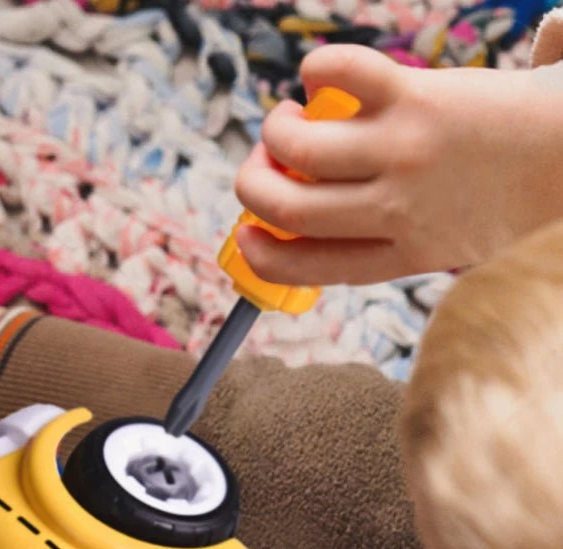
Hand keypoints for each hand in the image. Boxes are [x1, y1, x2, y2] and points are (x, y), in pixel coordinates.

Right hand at [234, 46, 562, 285]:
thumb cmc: (516, 195)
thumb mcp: (451, 244)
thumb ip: (386, 242)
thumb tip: (305, 226)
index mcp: (401, 253)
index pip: (306, 264)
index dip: (261, 253)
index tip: (248, 233)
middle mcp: (395, 210)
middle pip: (288, 209)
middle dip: (251, 186)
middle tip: (261, 164)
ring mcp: (404, 152)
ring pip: (299, 149)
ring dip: (274, 131)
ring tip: (288, 119)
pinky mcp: (417, 97)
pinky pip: (342, 75)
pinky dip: (316, 69)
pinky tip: (317, 75)